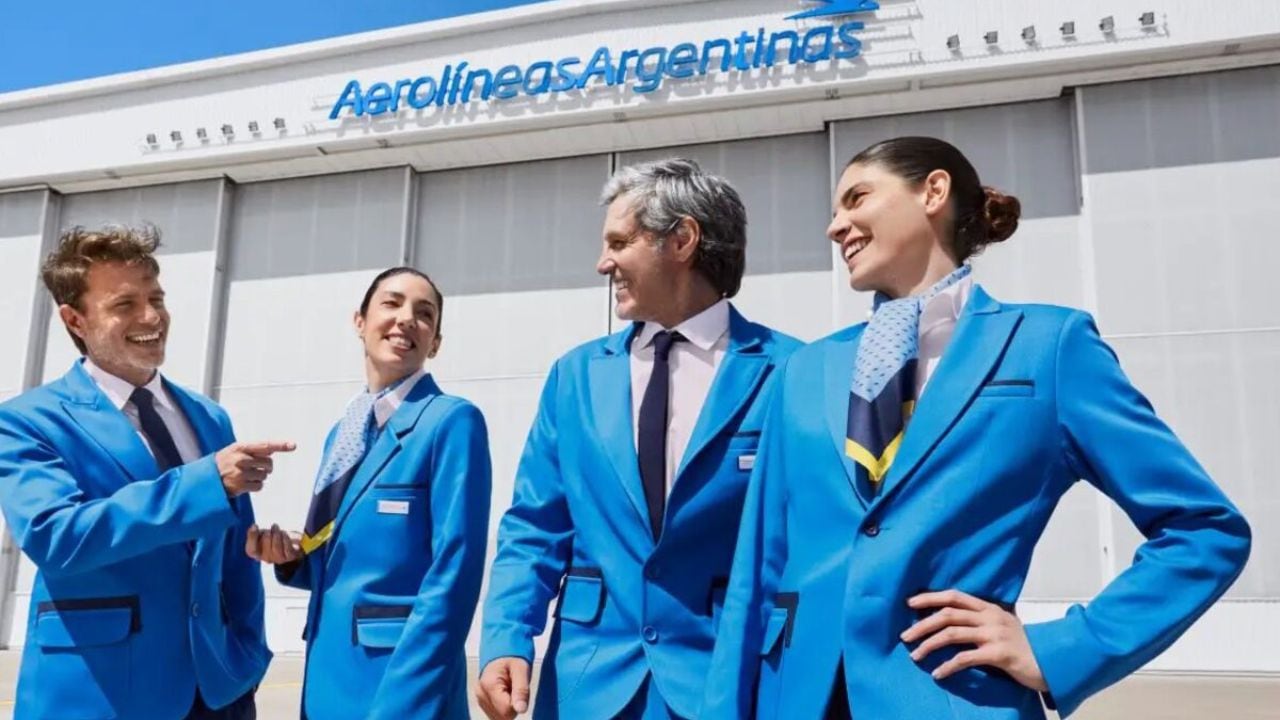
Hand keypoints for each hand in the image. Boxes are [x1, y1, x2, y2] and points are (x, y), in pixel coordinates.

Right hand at [215, 441, 294, 496]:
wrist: (206, 479)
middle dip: (267, 467)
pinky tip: (246, 483)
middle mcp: (240, 459)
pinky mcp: (240, 486)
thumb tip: (271, 450)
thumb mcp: (234, 450)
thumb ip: (252, 449)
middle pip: (268, 462)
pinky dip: (256, 485)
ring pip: (264, 475)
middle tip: (258, 468)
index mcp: (240, 447)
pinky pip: (260, 486)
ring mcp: (240, 473)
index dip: (280, 445)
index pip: (265, 445)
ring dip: (260, 476)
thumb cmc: (224, 462)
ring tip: (247, 476)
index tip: (293, 445)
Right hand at [245, 524, 301, 563]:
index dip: (252, 538)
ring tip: (277, 528)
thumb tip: (254, 527)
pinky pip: (287, 549)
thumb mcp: (261, 533)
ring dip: (276, 535)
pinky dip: (285, 539)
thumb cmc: (273, 537)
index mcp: (257, 553)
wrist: (291, 542)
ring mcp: (279, 559)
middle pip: (264, 548)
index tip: (255, 525)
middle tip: (271, 527)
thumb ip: (254, 532)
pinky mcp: (290, 556)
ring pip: (276, 548)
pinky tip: (284, 533)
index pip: (251, 550)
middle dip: (267, 534)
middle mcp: (267, 559)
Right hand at [476, 657, 530, 718]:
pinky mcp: (482, 702)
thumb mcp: (521, 669)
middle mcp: (481, 694)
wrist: (502, 649)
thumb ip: (521, 690)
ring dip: (509, 706)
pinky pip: (497, 714)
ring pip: (500, 717)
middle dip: (513, 705)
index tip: (519, 688)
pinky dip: (504, 707)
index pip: (507, 710)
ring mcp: (480, 699)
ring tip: (510, 688)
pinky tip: (505, 693)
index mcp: (489, 685)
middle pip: (503, 716)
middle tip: (515, 687)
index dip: (518, 703)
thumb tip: (521, 710)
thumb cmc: (513, 658)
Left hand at [902, 589, 1046, 691]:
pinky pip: (966, 658)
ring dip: (930, 645)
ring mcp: (995, 635)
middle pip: (948, 614)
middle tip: (905, 636)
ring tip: (915, 656)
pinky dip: (948, 666)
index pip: (955, 596)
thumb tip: (952, 621)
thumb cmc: (1024, 646)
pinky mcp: (999, 654)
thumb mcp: (1003, 626)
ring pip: (953, 633)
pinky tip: (938, 674)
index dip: (930, 597)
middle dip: (923, 624)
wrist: (1053, 661)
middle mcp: (990, 617)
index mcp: (989, 608)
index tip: (909, 603)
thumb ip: (982, 620)